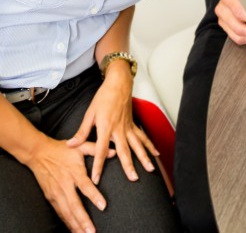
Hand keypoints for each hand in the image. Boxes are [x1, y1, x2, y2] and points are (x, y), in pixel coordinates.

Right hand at [25, 134, 114, 232]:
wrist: (38, 154)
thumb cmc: (62, 149)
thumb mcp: (80, 146)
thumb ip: (96, 149)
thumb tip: (114, 151)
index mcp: (74, 172)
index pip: (85, 186)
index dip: (94, 196)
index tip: (103, 206)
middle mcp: (64, 185)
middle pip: (74, 206)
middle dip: (83, 220)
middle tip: (92, 231)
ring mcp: (56, 193)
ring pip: (66, 213)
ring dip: (75, 225)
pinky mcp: (50, 197)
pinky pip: (60, 213)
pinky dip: (66, 222)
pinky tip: (74, 230)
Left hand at [66, 63, 156, 185]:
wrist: (119, 84)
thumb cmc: (104, 97)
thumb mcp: (89, 113)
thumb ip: (82, 131)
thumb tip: (71, 144)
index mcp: (106, 127)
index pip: (100, 151)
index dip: (98, 166)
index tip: (96, 180)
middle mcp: (119, 129)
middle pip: (124, 151)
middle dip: (129, 166)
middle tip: (133, 178)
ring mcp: (128, 127)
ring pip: (138, 145)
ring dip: (144, 158)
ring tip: (150, 170)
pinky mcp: (133, 124)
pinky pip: (143, 137)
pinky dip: (149, 146)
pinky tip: (156, 154)